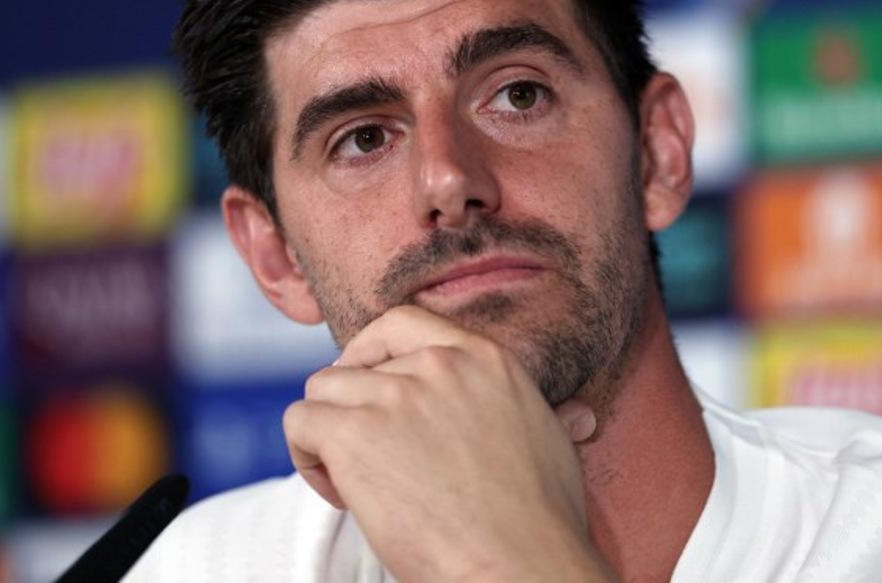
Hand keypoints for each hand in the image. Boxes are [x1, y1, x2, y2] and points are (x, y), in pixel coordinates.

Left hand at [283, 305, 613, 581]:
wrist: (520, 565)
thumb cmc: (541, 522)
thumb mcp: (552, 441)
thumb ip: (546, 412)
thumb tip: (581, 414)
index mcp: (485, 359)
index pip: (403, 322)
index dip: (372, 351)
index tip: (368, 386)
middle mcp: (439, 365)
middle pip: (356, 362)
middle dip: (352, 404)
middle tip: (366, 452)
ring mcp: (395, 395)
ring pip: (322, 390)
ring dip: (328, 433)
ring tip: (354, 481)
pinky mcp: (357, 434)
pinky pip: (300, 422)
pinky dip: (307, 457)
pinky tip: (342, 494)